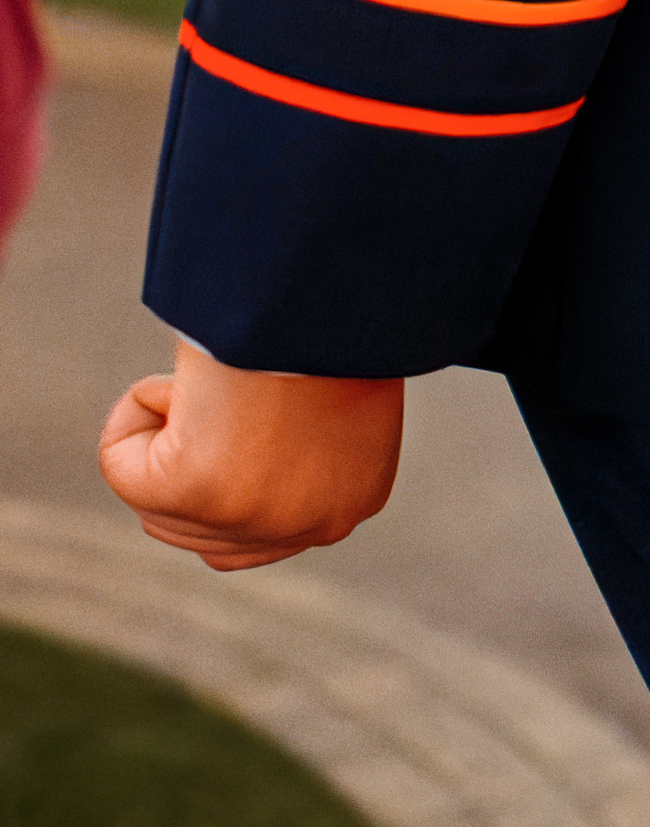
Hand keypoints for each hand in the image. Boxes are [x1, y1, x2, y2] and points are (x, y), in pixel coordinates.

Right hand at [99, 341, 403, 569]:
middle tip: (234, 392)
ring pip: (155, 502)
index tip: (249, 414)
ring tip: (223, 382)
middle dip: (190, 464)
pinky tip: (189, 380)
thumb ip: (299, 443)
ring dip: (169, 433)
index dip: (229, 471)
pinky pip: (119, 461)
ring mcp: (251, 520)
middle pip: (199, 530)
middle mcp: (310, 525)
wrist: (327, 294)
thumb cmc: (335, 320)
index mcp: (353, 499)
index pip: (259, 532)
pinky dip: (134, 411)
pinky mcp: (192, 494)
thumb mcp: (338, 393)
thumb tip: (240, 455)